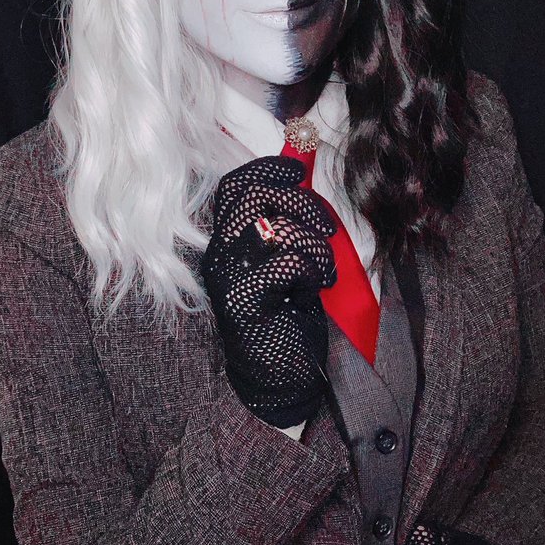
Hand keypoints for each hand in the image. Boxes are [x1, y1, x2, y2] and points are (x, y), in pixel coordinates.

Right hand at [202, 156, 336, 428]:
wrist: (282, 376)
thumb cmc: (288, 315)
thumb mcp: (289, 259)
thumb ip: (287, 224)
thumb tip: (304, 178)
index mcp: (228, 241)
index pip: (234, 186)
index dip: (266, 168)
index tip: (297, 170)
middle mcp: (219, 255)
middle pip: (253, 197)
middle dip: (299, 202)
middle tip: (325, 228)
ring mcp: (227, 279)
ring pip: (274, 228)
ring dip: (313, 244)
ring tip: (322, 270)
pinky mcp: (243, 303)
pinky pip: (286, 263)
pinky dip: (310, 271)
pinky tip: (310, 290)